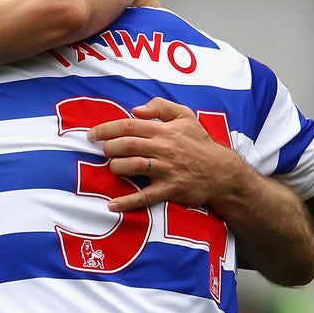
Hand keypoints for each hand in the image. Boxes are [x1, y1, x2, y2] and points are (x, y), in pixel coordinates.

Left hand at [87, 96, 241, 211]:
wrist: (222, 172)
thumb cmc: (199, 143)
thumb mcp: (186, 116)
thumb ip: (161, 107)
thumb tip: (136, 109)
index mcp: (163, 130)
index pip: (128, 126)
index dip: (106, 129)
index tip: (91, 134)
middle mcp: (163, 148)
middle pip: (126, 145)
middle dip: (109, 148)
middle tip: (105, 151)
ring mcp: (166, 169)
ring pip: (132, 166)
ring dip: (116, 167)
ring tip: (113, 167)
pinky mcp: (170, 189)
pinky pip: (145, 196)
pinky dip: (127, 202)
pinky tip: (112, 205)